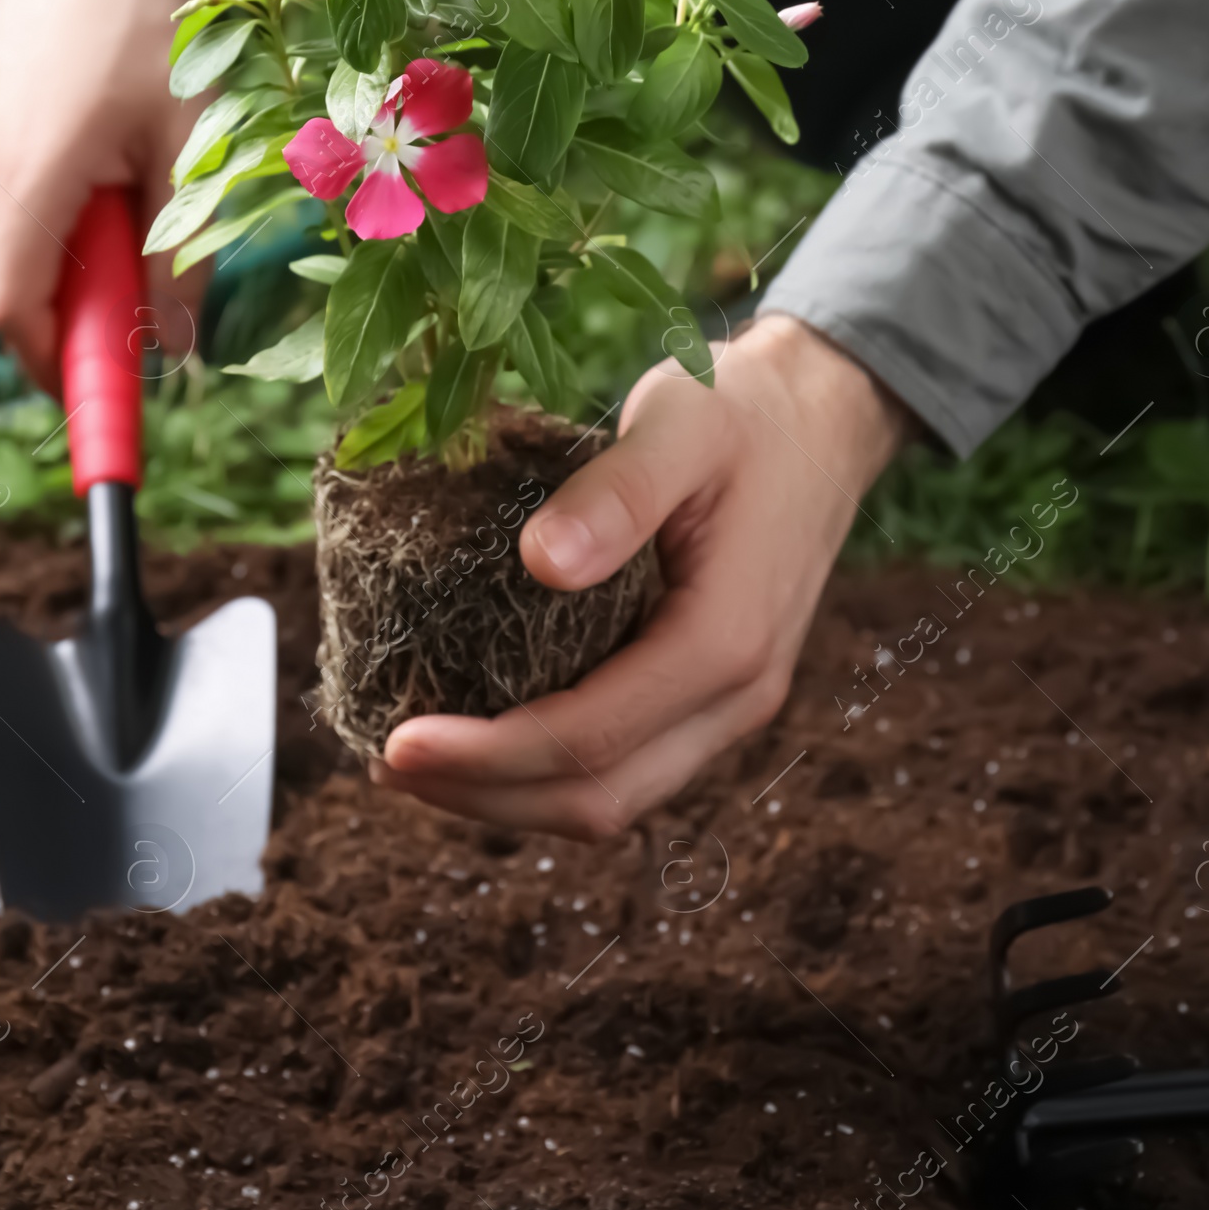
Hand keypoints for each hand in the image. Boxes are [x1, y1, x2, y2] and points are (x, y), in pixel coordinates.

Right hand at [0, 0, 213, 393]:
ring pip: (13, 232)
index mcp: (28, 177)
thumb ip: (178, 251)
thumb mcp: (188, 143)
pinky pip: (6, 185)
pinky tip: (108, 142)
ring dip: (72, 242)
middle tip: (152, 285)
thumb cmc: (159, 24)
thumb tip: (180, 347)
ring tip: (138, 177)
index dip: (57, 371)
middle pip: (16, 278)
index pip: (14, 313)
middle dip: (81, 301)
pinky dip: (54, 198)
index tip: (101, 403)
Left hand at [370, 313, 914, 835]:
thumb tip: (539, 563)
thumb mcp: (679, 424)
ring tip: (416, 762)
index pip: (590, 738)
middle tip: (383, 762)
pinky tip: (484, 730)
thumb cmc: (742, 411)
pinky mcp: (710, 693)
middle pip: (599, 798)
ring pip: (614, 796)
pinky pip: (628, 760)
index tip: (394, 742)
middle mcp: (738, 697)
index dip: (486, 754)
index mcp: (727, 643)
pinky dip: (548, 766)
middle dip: (484, 795)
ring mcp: (730, 705)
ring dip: (512, 795)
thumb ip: (616, 493)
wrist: (825, 415)